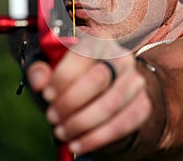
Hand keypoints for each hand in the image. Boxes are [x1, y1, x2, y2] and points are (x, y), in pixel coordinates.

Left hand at [27, 39, 151, 155]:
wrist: (103, 92)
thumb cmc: (72, 77)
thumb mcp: (51, 68)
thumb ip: (40, 69)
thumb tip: (40, 82)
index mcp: (99, 39)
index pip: (85, 52)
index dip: (64, 75)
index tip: (47, 94)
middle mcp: (121, 56)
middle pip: (100, 78)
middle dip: (71, 102)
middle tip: (52, 116)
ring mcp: (135, 80)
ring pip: (112, 103)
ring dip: (82, 122)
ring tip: (61, 131)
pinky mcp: (142, 103)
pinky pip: (124, 124)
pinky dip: (97, 138)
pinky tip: (78, 143)